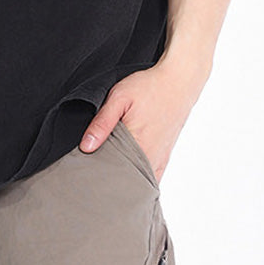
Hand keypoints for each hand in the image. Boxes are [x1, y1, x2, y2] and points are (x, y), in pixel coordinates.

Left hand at [78, 55, 209, 182]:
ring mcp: (158, 159)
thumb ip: (102, 122)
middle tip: (93, 171)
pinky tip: (130, 180)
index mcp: (136, 143)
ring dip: (123, 179)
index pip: (110, 169)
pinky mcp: (164, 158)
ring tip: (109, 172)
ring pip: (137, 180)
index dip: (96, 170)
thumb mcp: (119, 97)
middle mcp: (149, 156)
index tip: (85, 169)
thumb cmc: (148, 87)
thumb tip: (86, 147)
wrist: (178, 83)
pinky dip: (140, 181)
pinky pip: (151, 179)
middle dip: (108, 177)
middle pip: (123, 178)